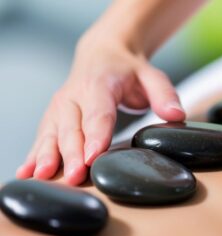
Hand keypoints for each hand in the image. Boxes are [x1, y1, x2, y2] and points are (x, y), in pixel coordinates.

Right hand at [16, 33, 184, 184]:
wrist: (102, 54)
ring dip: (47, 154)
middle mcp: (74, 95)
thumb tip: (176, 115)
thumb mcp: (151, 75)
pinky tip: (26, 172)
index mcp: (99, 84)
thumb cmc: (128, 70)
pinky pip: (43, 135)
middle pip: (73, 127)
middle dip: (72, 153)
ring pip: (52, 132)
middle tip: (75, 176)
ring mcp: (60, 106)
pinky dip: (34, 153)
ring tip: (42, 176)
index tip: (93, 156)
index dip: (96, 134)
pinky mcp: (54, 116)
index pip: (98, 112)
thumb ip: (164, 94)